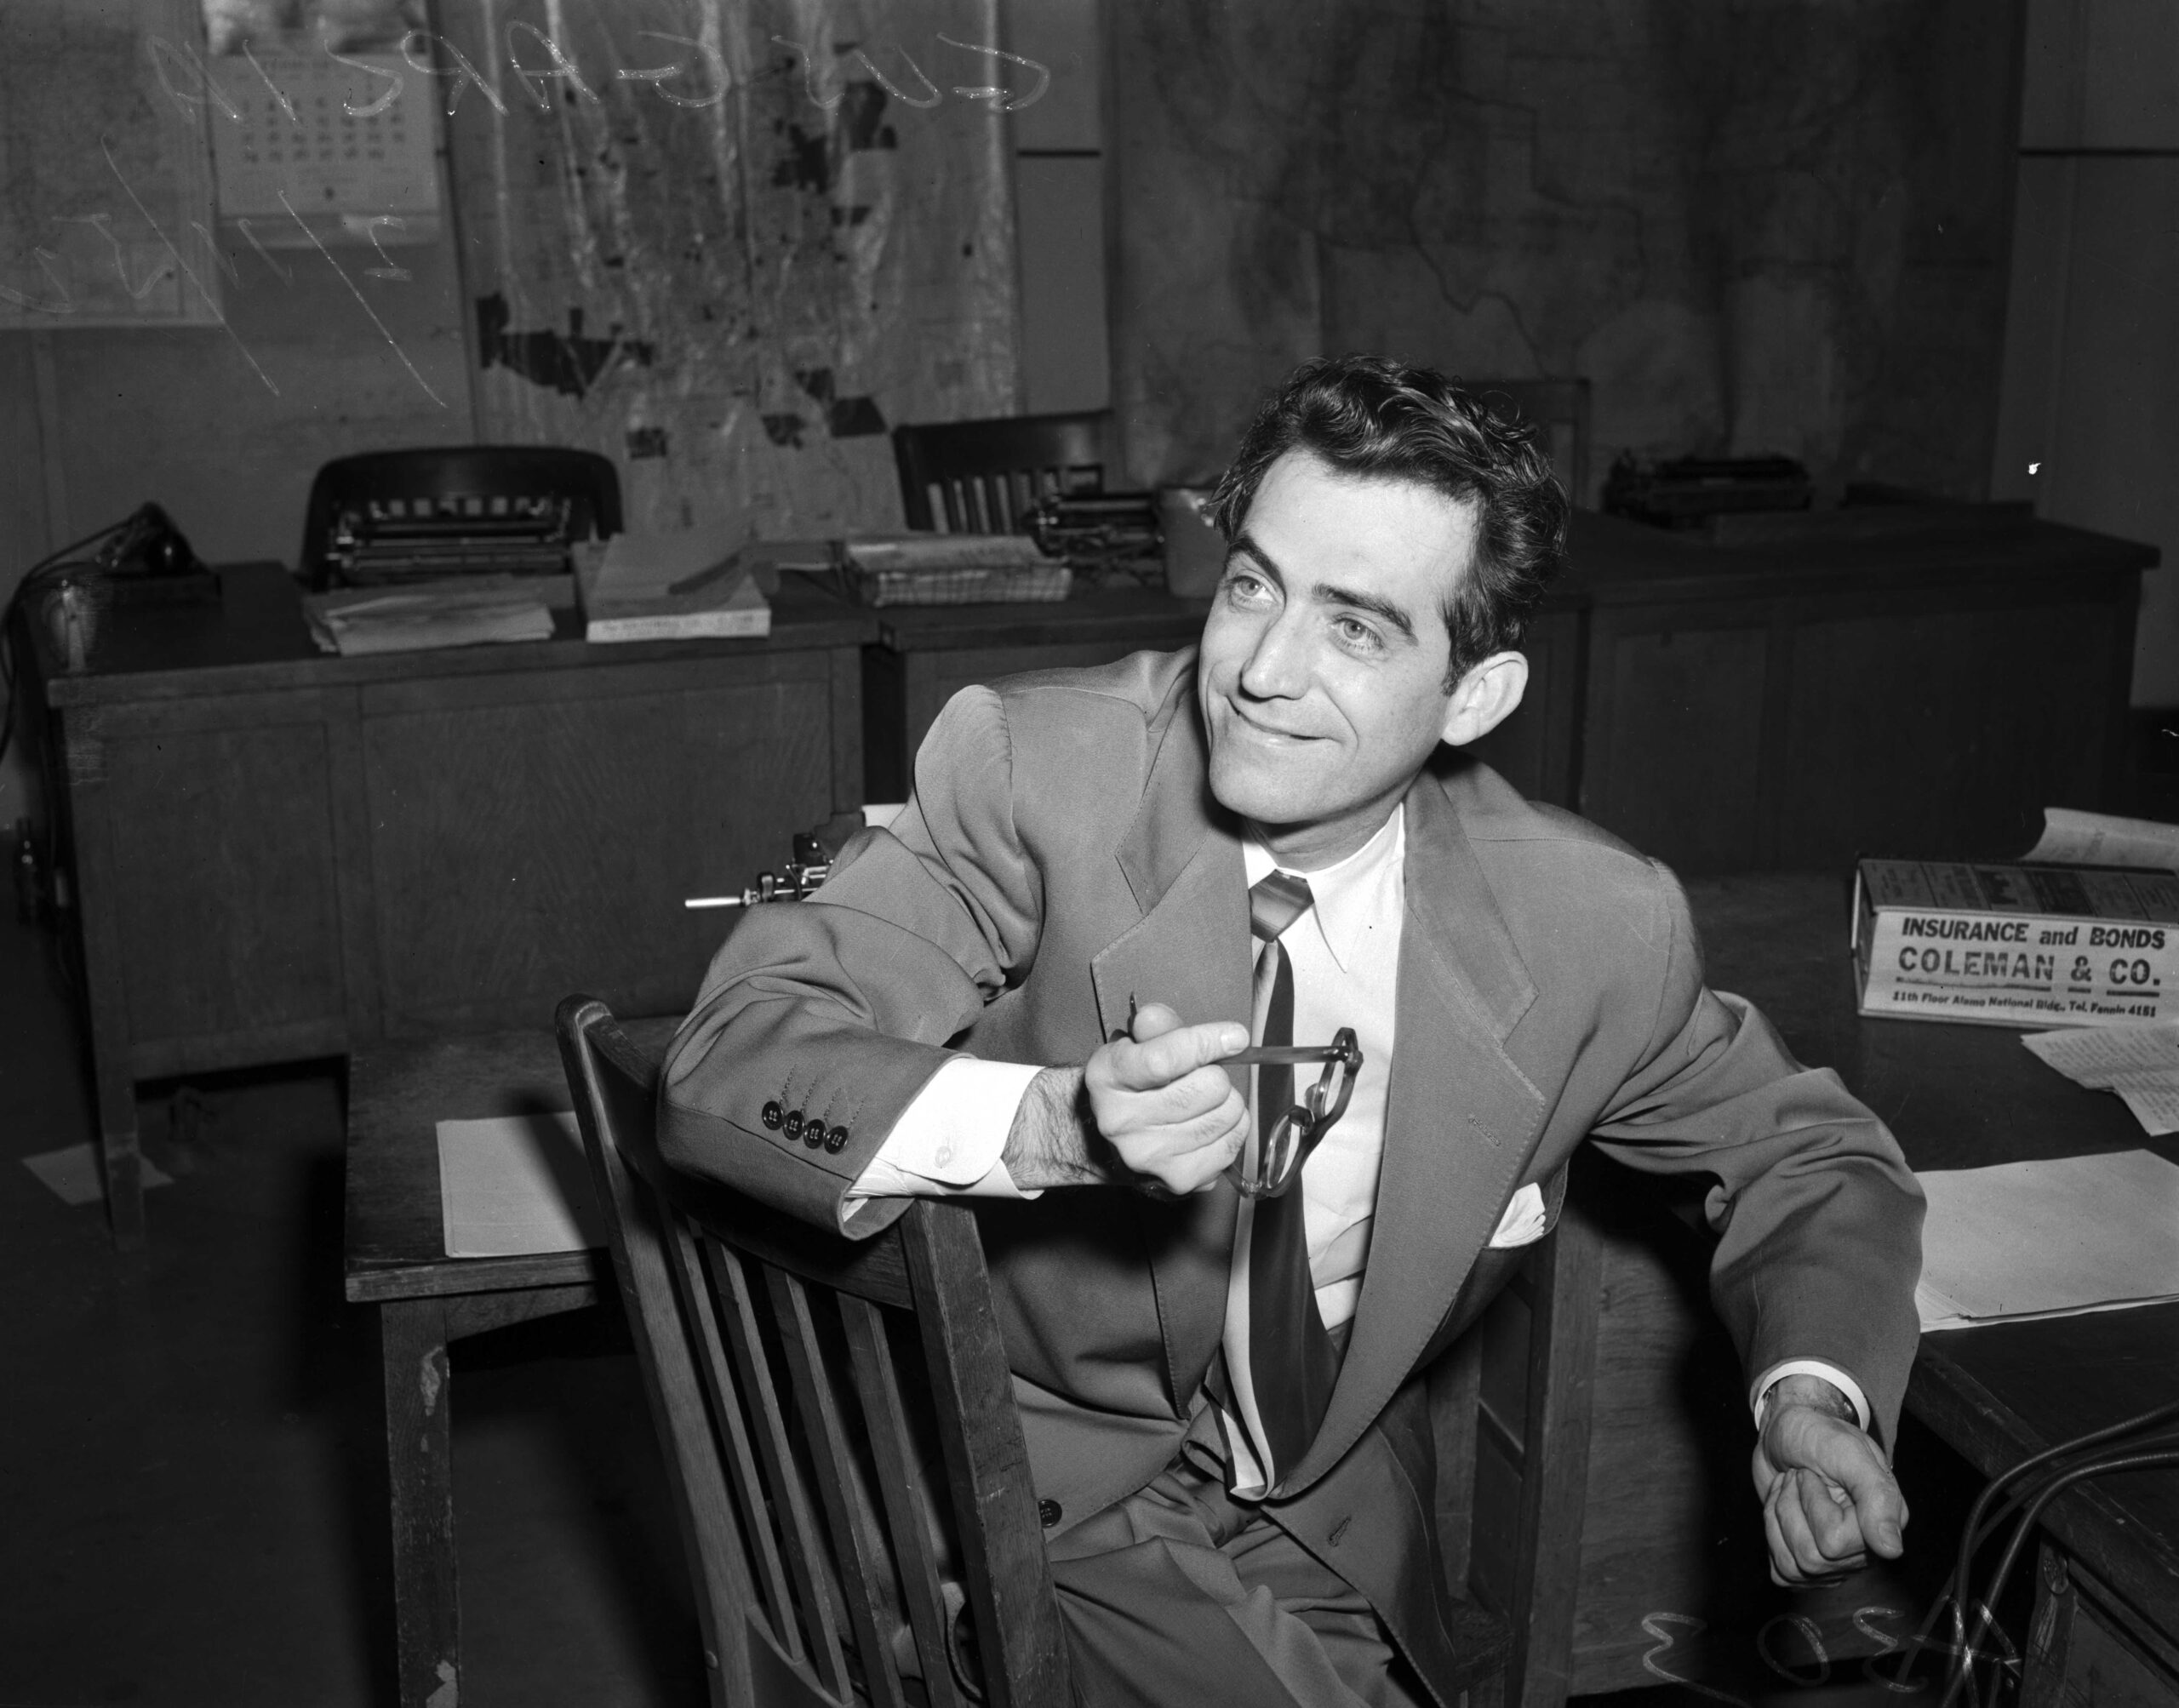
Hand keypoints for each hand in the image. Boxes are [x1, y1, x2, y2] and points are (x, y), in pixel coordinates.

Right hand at [1083, 1003, 1251, 1195]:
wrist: (1114, 1142)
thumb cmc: (1134, 1085)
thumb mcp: (1135, 1046)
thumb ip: (1153, 1027)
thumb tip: (1157, 1017)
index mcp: (1107, 1077)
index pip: (1164, 1059)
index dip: (1206, 1043)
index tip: (1235, 1036)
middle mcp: (1121, 1121)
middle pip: (1207, 1087)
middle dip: (1217, 1075)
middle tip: (1203, 1078)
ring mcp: (1149, 1155)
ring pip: (1226, 1114)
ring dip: (1228, 1102)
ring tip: (1208, 1102)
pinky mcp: (1178, 1179)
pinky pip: (1232, 1145)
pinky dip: (1233, 1129)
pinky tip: (1213, 1123)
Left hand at [1751, 1376, 1908, 1585]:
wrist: (1786, 1435)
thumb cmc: (1818, 1435)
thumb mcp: (1846, 1449)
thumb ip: (1875, 1494)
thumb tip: (1891, 1549)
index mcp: (1881, 1522)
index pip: (1834, 1543)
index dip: (1813, 1504)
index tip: (1813, 1474)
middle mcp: (1864, 1551)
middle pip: (1811, 1557)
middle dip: (1791, 1507)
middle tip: (1799, 1478)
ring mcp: (1836, 1563)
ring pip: (1793, 1566)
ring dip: (1779, 1518)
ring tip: (1790, 1489)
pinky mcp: (1808, 1565)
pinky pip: (1782, 1573)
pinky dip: (1772, 1534)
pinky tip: (1783, 1509)